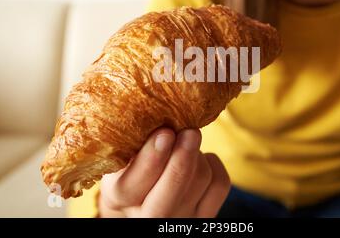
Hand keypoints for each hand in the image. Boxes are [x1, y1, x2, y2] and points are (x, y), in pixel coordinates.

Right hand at [98, 128, 230, 216]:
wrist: (145, 196)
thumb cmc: (130, 166)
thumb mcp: (121, 155)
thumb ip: (133, 142)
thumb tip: (157, 120)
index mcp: (119, 198)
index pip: (133, 185)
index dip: (151, 158)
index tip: (164, 133)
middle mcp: (149, 216)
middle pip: (174, 187)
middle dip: (184, 156)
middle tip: (189, 131)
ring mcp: (181, 219)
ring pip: (201, 179)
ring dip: (197, 154)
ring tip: (185, 142)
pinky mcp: (205, 216)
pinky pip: (219, 184)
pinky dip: (213, 163)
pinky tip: (199, 159)